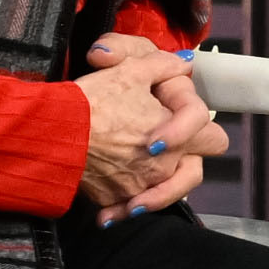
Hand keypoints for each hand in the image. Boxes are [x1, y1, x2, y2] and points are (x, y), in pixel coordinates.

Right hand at [78, 52, 226, 214]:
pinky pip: (126, 205)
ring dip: (152, 184)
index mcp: (179, 138)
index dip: (198, 128)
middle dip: (182, 161)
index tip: (174, 118)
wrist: (54, 133)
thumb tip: (183, 63)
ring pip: (160, 191)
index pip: (215, 139)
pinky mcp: (114, 199)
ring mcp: (140, 186)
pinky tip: (112, 198)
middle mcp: (164, 168)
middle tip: (164, 148)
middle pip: (192, 172)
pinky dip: (120, 203)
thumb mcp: (131, 70)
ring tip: (135, 167)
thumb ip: (164, 66)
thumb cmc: (95, 100)